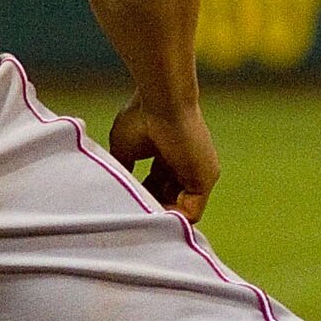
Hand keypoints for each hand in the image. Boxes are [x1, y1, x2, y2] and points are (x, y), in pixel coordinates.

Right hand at [107, 98, 220, 222]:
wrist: (161, 101)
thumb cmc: (141, 117)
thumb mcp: (124, 149)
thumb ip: (123, 171)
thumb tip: (114, 190)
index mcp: (169, 154)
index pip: (159, 185)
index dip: (143, 196)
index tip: (127, 201)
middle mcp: (186, 163)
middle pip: (170, 198)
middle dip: (150, 207)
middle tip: (133, 212)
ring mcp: (199, 171)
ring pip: (181, 208)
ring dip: (160, 215)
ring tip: (141, 216)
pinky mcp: (206, 178)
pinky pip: (192, 211)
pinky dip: (173, 218)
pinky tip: (154, 214)